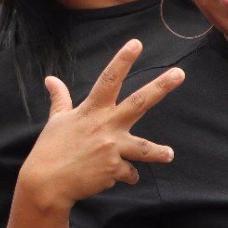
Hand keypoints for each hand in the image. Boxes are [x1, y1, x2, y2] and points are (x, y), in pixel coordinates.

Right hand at [18, 40, 183, 211]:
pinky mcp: (114, 170)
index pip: (108, 80)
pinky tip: (120, 177)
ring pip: (144, 148)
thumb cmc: (50, 149)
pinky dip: (125, 175)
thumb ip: (60, 99)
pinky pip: (128, 173)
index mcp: (91, 111)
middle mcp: (105, 126)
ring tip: (169, 154)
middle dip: (160, 87)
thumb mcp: (56, 120)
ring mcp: (112, 149)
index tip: (136, 44)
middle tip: (179, 74)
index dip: (122, 60)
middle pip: (138, 103)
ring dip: (159, 153)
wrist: (47, 183)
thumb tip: (50, 79)